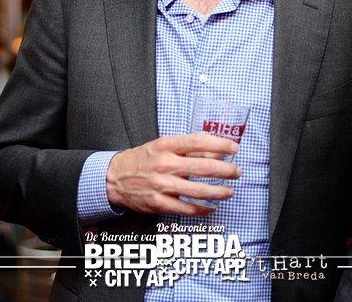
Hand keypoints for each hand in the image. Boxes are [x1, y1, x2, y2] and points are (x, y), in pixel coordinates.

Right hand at [106, 134, 240, 214]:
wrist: (115, 177)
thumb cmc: (143, 160)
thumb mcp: (162, 146)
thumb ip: (186, 149)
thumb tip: (214, 151)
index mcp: (166, 145)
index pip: (198, 142)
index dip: (220, 145)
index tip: (234, 148)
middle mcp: (165, 164)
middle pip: (203, 167)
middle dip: (225, 171)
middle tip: (237, 172)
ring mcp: (161, 185)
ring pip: (198, 190)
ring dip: (219, 192)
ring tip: (229, 191)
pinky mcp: (159, 202)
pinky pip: (186, 208)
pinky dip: (202, 209)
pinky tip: (211, 207)